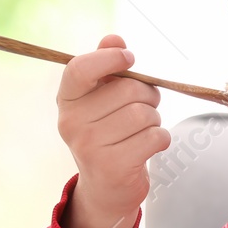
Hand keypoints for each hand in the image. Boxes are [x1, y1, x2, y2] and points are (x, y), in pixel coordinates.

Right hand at [55, 33, 168, 227]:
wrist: (105, 189)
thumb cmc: (107, 133)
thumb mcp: (100, 99)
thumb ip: (105, 65)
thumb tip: (113, 38)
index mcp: (67, 101)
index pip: (80, 68)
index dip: (110, 58)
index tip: (129, 58)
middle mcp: (72, 123)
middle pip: (128, 89)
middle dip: (147, 95)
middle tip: (145, 106)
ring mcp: (90, 147)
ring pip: (144, 114)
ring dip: (154, 119)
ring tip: (143, 129)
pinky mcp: (114, 167)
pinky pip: (155, 137)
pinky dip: (160, 138)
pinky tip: (147, 146)